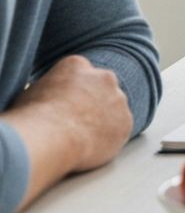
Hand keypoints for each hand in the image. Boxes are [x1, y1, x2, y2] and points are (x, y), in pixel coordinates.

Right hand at [9, 54, 132, 172]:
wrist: (49, 139)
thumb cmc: (33, 118)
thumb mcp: (32, 93)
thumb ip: (49, 89)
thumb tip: (48, 97)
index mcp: (77, 66)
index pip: (80, 73)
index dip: (73, 91)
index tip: (67, 104)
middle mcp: (103, 77)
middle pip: (102, 87)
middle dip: (93, 101)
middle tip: (77, 121)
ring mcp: (118, 99)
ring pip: (113, 108)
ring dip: (103, 120)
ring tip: (80, 137)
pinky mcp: (126, 121)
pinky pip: (120, 129)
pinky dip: (109, 138)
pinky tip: (91, 147)